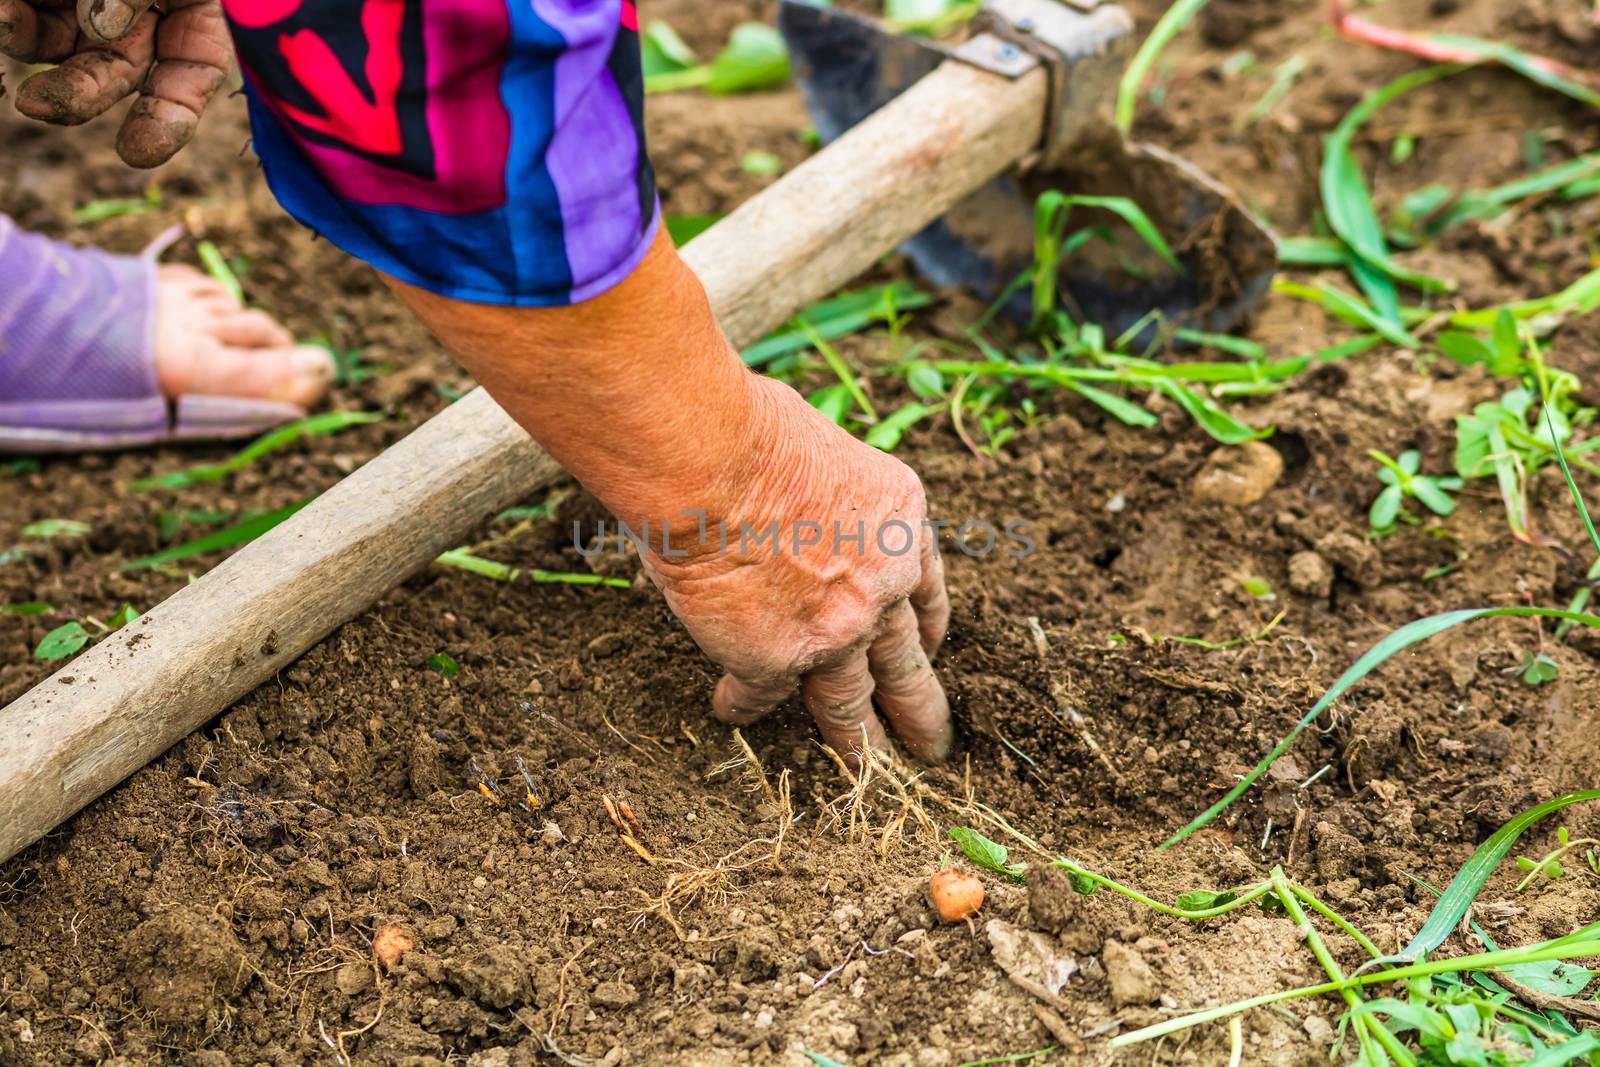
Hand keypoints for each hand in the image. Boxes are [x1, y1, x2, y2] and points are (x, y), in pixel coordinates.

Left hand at [0, 0, 229, 166]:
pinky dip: (11, 22)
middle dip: (78, 93)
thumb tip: (102, 30)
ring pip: (62, 47)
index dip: (168, 121)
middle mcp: (145, 14)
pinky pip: (27, 16)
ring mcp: (90, 3)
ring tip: (4, 24)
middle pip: (116, 71)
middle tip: (36, 104)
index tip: (134, 154)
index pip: (193, 77)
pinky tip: (4, 15)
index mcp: (195, 11)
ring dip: (29, 46)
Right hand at [641, 377, 952, 761]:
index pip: (928, 594)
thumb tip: (806, 509)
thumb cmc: (754, 432)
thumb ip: (833, 500)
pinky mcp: (774, 659)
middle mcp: (883, 586)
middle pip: (907, 666)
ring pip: (851, 704)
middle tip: (933, 748)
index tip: (929, 652)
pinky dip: (742, 705)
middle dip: (920, 712)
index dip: (926, 631)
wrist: (712, 459)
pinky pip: (760, 696)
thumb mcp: (829, 454)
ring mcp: (833, 631)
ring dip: (856, 743)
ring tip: (866, 775)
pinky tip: (731, 712)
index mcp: (902, 525)